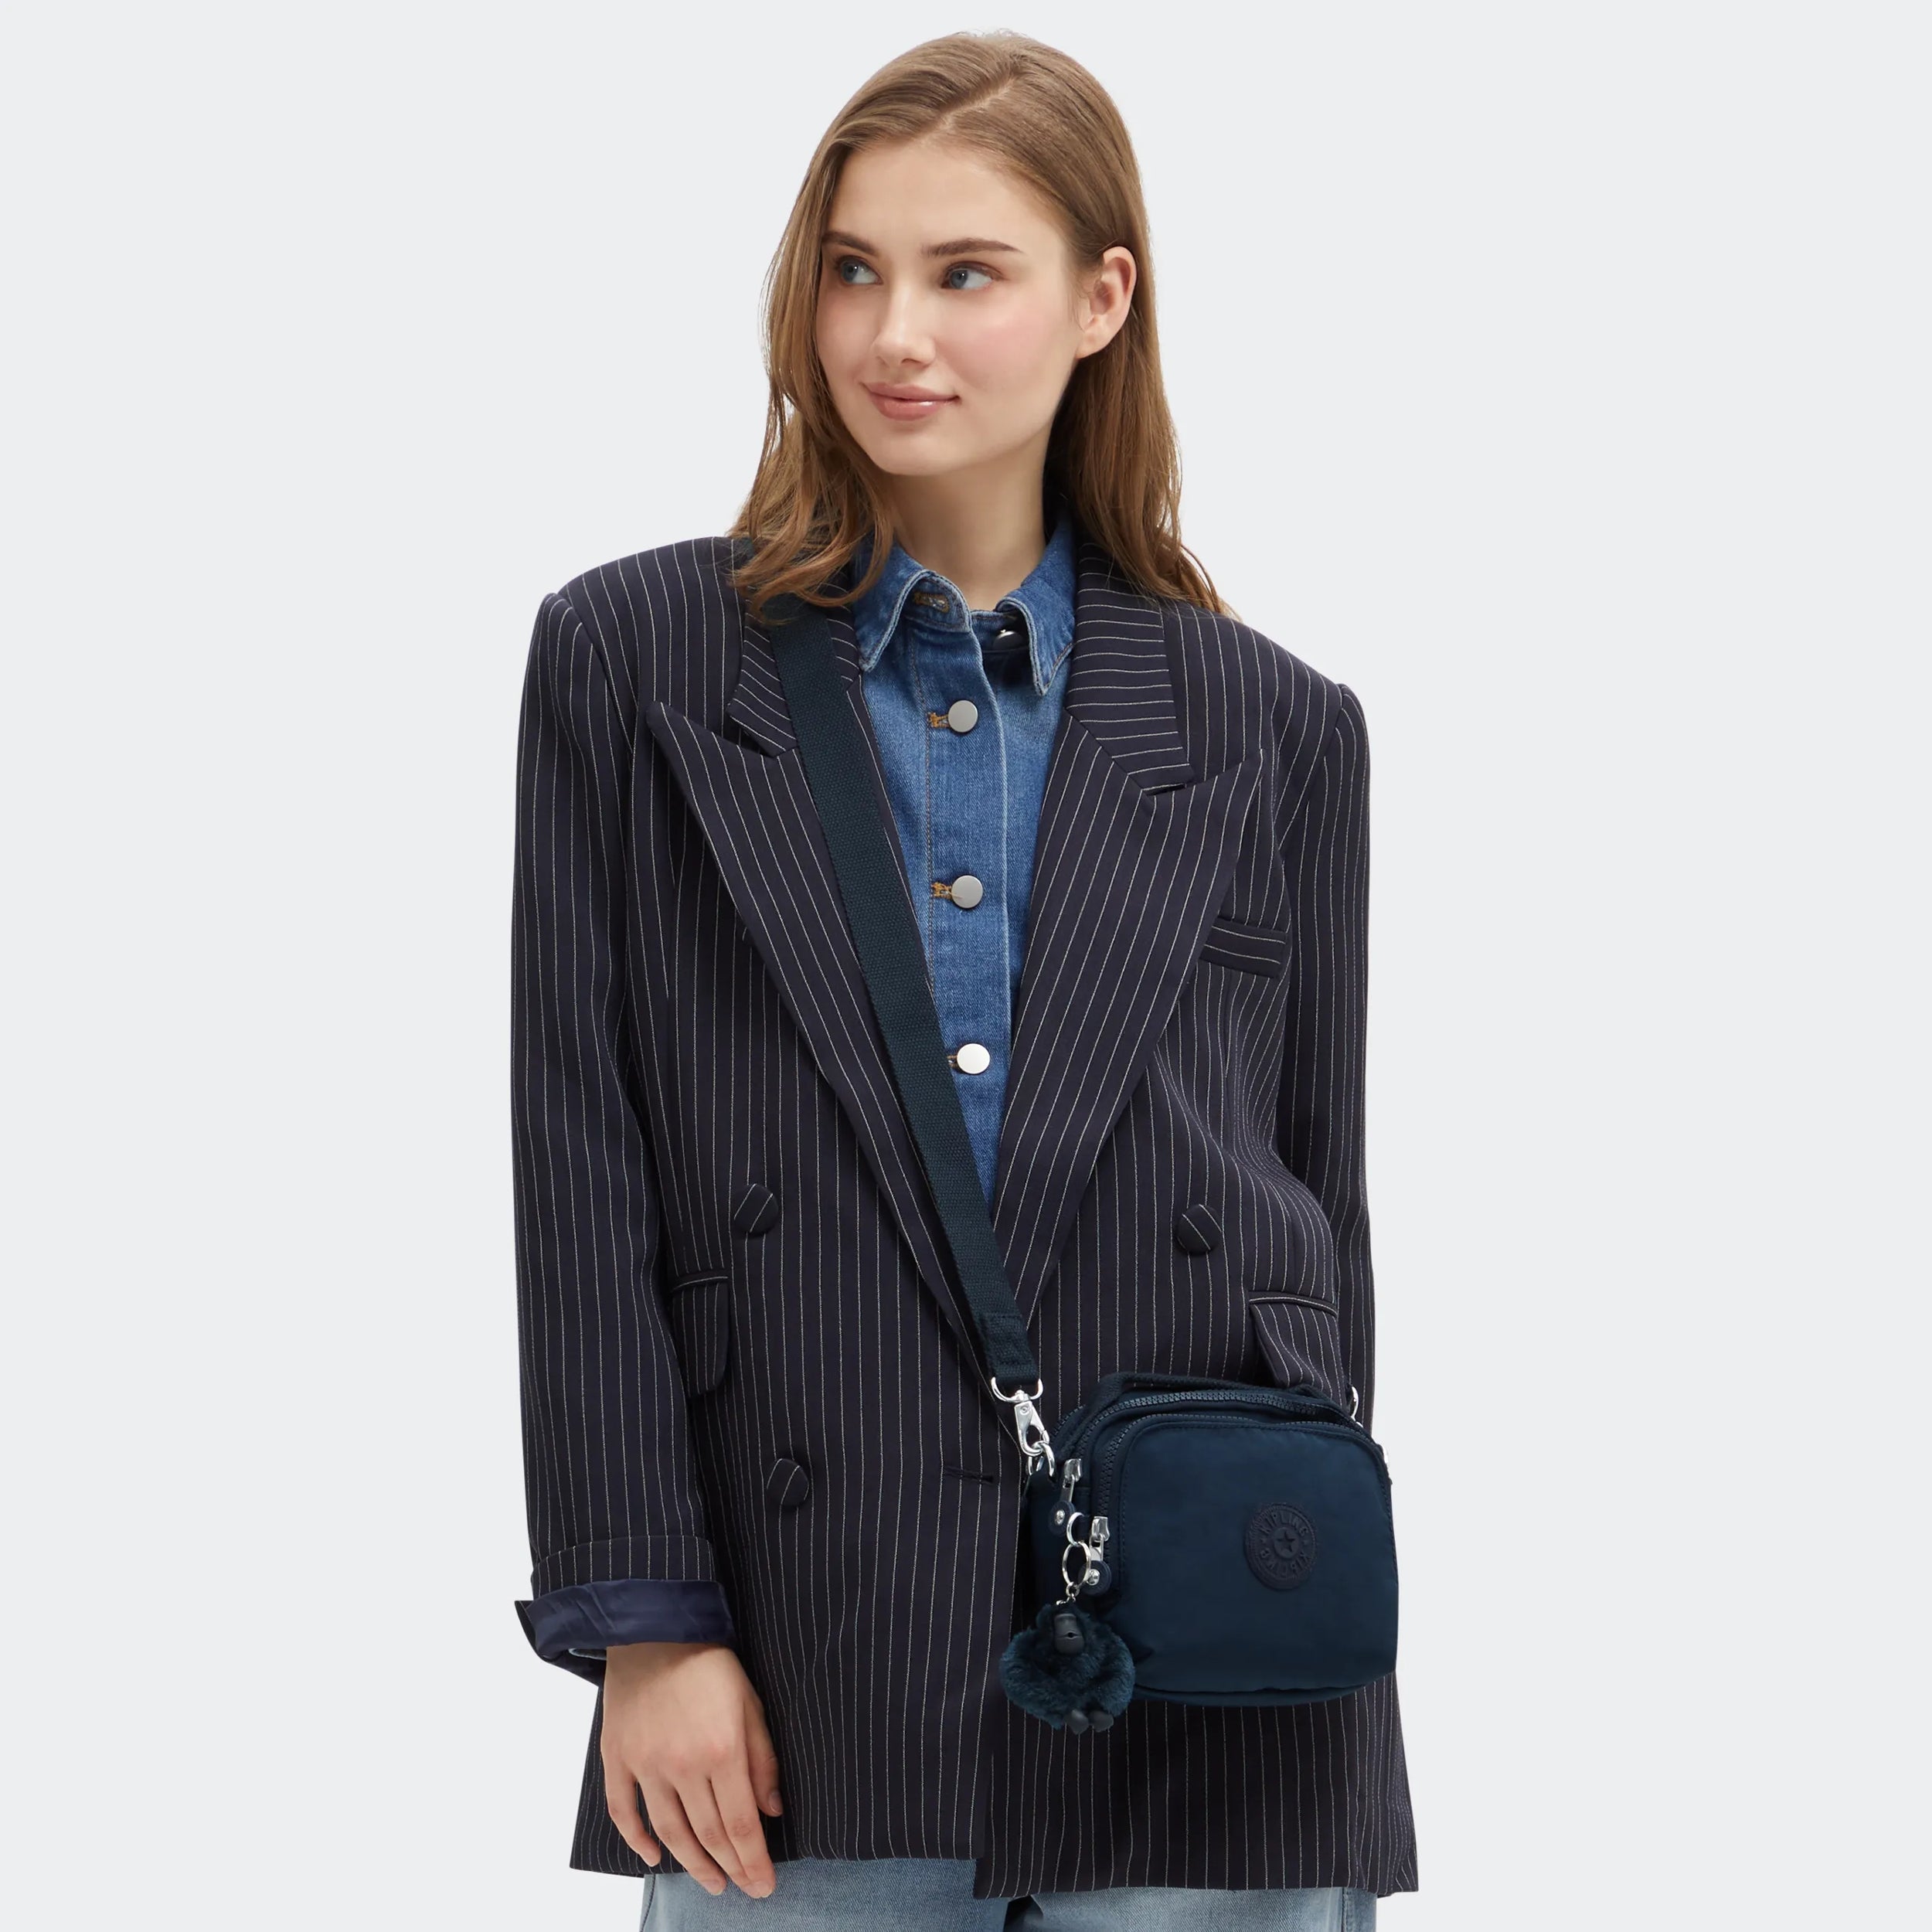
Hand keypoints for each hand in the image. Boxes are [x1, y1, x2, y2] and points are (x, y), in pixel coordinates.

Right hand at [600, 1641, 782, 1897]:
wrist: (655, 1627)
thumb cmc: (710, 1662)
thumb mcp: (751, 1702)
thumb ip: (763, 1759)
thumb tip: (772, 1810)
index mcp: (721, 1749)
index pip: (740, 1824)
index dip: (753, 1861)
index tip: (764, 1885)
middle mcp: (682, 1764)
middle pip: (708, 1834)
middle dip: (729, 1868)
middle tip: (743, 1889)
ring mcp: (645, 1763)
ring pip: (670, 1831)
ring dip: (691, 1864)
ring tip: (711, 1882)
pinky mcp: (617, 1756)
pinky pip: (624, 1810)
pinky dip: (637, 1840)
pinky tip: (654, 1857)